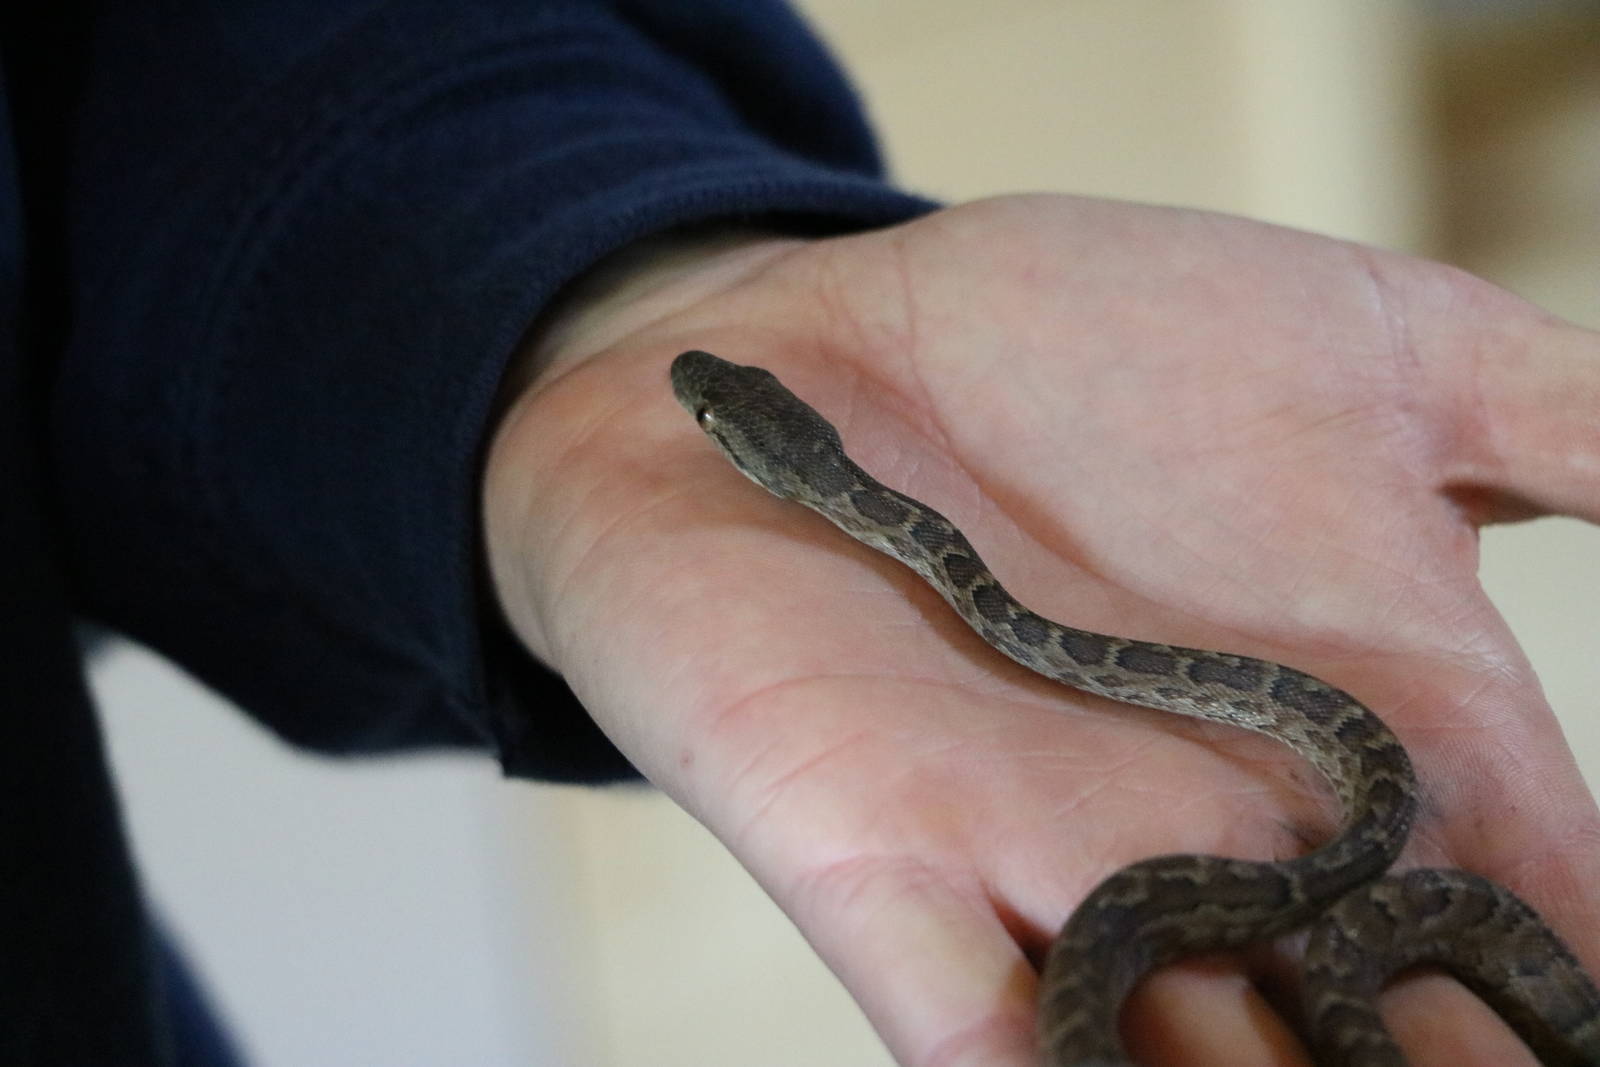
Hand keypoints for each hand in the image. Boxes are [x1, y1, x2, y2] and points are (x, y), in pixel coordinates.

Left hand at [483, 194, 1599, 1065]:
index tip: (1576, 1014)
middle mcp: (1235, 841)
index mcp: (1376, 745)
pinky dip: (1028, 1064)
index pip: (1534, 928)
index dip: (1565, 991)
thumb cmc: (1087, 340)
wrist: (821, 347)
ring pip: (1190, 1058)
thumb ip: (1567, 422)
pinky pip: (962, 1014)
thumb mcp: (1380, 347)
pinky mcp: (879, 856)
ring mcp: (1053, 863)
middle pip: (1376, 1035)